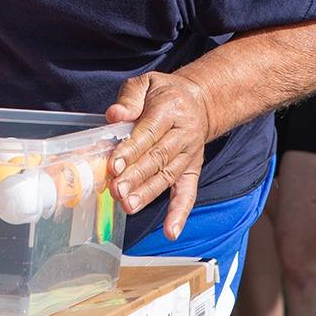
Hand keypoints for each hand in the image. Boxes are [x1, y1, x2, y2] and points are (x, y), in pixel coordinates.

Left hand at [105, 71, 212, 238]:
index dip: (131, 150)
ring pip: (167, 176)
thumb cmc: (165, 93)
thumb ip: (130, 97)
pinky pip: (188, 193)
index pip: (148, 133)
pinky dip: (180, 213)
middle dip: (136, 176)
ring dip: (148, 194)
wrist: (201, 101)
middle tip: (116, 190)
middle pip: (158, 158)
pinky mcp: (192, 170)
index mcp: (170, 109)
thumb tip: (115, 115)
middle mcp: (183, 134)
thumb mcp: (147, 82)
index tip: (114, 166)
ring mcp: (189, 155)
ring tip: (128, 206)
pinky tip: (171, 232)